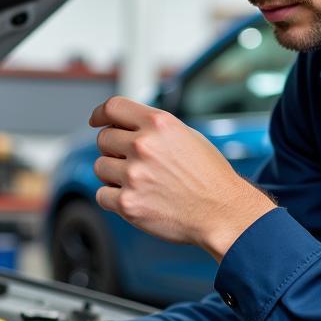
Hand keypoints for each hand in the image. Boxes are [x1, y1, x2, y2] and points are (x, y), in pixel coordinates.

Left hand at [89, 96, 275, 258]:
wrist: (223, 213)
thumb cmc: (209, 176)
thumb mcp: (186, 136)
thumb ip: (154, 127)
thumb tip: (123, 126)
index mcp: (159, 124)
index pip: (113, 107)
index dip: (101, 113)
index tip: (97, 120)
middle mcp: (144, 145)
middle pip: (103, 139)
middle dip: (114, 149)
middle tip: (134, 162)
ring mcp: (134, 175)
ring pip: (100, 167)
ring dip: (113, 174)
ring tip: (140, 182)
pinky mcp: (128, 204)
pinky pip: (102, 195)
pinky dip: (114, 198)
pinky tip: (136, 198)